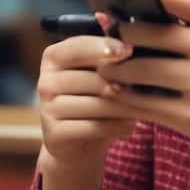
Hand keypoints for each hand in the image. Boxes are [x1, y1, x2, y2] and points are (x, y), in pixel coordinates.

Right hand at [37, 33, 137, 172]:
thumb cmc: (94, 98)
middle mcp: (46, 81)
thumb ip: (108, 57)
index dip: (103, 47)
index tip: (127, 50)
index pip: (77, 47)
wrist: (77, 142)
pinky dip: (118, 125)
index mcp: (54, 58)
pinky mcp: (55, 134)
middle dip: (123, 85)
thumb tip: (129, 47)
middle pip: (93, 79)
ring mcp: (47, 109)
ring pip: (97, 104)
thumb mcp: (98, 73)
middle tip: (143, 89)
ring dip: (125, 107)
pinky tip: (129, 124)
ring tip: (140, 107)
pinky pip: (95, 127)